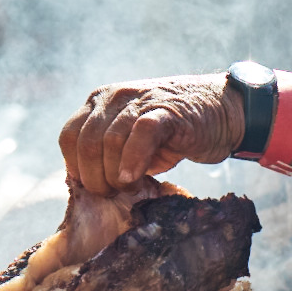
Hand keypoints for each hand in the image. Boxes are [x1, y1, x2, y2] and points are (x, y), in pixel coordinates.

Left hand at [59, 73, 245, 193]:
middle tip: (112, 194)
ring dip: (114, 174)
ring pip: (110, 140)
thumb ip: (107, 154)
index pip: (69, 136)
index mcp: (101, 102)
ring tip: (129, 188)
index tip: (92, 187)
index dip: (76, 167)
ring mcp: (142, 100)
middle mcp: (115, 96)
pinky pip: (142, 133)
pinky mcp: (168, 110)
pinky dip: (133, 159)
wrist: (222, 111)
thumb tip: (82, 184)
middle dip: (95, 177)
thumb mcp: (132, 142)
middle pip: (86, 142)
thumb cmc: (174, 133)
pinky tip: (134, 178)